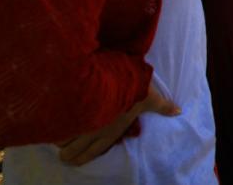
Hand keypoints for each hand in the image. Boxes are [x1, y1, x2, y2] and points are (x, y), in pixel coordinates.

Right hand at [57, 85, 179, 165]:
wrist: (116, 74)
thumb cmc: (133, 87)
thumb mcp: (150, 97)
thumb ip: (163, 106)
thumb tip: (179, 111)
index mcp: (109, 132)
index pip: (90, 153)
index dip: (79, 158)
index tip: (74, 157)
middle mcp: (92, 131)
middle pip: (70, 153)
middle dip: (66, 152)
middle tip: (64, 148)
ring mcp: (80, 122)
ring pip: (61, 141)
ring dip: (59, 138)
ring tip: (59, 131)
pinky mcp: (70, 110)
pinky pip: (55, 126)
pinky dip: (53, 126)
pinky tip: (53, 120)